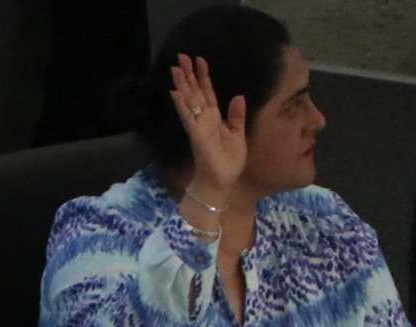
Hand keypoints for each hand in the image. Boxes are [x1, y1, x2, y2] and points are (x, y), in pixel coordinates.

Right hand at [170, 54, 247, 202]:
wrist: (222, 181)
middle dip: (188, 74)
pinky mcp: (197, 135)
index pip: (208, 93)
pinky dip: (182, 104)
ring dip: (182, 84)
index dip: (203, 76)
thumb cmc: (229, 161)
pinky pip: (188, 117)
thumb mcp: (238, 133)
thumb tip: (239, 96)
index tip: (200, 59)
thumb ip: (236, 116)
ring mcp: (198, 126)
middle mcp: (204, 119)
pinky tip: (176, 92)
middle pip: (195, 92)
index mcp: (214, 118)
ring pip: (189, 101)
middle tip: (181, 56)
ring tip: (175, 68)